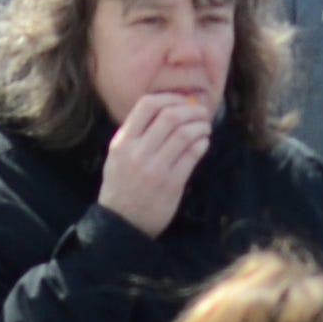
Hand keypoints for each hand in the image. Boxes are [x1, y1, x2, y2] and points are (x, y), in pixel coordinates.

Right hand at [94, 91, 213, 235]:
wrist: (121, 224)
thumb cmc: (121, 186)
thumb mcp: (117, 156)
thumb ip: (135, 133)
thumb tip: (167, 108)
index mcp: (123, 142)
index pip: (147, 105)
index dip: (170, 97)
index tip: (183, 100)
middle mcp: (137, 153)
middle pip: (170, 116)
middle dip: (191, 110)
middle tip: (201, 112)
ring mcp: (155, 169)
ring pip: (184, 134)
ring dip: (200, 126)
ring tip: (205, 127)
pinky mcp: (171, 184)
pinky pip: (192, 156)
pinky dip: (202, 144)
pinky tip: (204, 143)